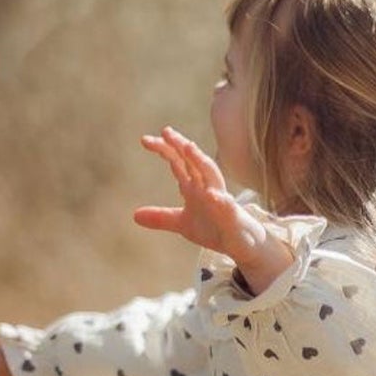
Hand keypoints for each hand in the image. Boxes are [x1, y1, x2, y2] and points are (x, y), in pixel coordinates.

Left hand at [134, 126, 257, 257]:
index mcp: (194, 186)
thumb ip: (161, 217)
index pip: (178, 162)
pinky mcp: (232, 215)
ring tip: (188, 147)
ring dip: (200, 160)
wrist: (240, 244)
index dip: (164, 149)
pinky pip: (227, 205)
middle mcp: (207, 187)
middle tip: (165, 131)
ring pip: (211, 175)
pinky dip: (220, 199)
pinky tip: (213, 195)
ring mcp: (221, 199)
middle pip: (193, 161)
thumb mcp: (182, 223)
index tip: (145, 140)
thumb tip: (134, 215)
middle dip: (180, 145)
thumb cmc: (214, 227)